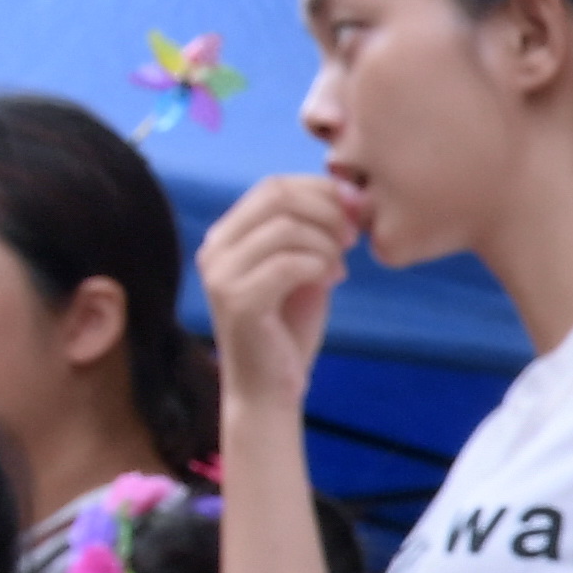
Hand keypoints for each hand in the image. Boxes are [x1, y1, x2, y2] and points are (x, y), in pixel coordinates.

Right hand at [196, 172, 362, 410]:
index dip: (321, 189)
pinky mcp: (237, 301)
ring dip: (327, 244)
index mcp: (227, 235)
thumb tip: (350, 194)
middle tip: (354, 237)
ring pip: (287, 228)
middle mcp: (215, 249)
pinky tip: (331, 282)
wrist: (271, 387)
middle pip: (277, 197)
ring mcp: (220, 274)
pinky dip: (321, 267)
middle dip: (328, 211)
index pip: (273, 185)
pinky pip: (289, 264)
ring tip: (339, 268)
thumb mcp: (305, 268)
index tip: (357, 209)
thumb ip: (316, 232)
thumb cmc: (289, 328)